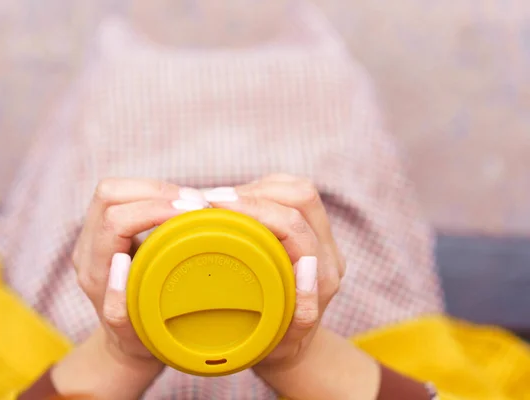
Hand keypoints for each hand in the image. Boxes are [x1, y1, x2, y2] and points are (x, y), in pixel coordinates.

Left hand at [57, 178, 207, 396]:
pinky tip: (177, 204)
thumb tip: (119, 263)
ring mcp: (92, 234)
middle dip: (155, 190)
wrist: (124, 340)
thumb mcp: (131, 332)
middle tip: (195, 203)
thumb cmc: (135, 338)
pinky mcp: (105, 226)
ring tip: (190, 201)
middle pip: (108, 192)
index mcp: (92, 271)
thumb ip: (119, 306)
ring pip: (114, 188)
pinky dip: (154, 193)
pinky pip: (124, 195)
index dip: (152, 209)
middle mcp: (86, 248)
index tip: (190, 213)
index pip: (114, 221)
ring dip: (155, 188)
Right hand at [203, 174, 345, 372]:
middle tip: (212, 199)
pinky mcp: (307, 227)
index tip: (217, 208)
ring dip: (257, 187)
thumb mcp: (281, 343)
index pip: (296, 226)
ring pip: (297, 188)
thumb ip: (294, 315)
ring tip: (220, 198)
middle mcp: (328, 252)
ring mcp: (321, 237)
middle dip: (254, 192)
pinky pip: (289, 193)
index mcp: (323, 276)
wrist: (293, 346)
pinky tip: (236, 200)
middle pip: (302, 196)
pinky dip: (261, 190)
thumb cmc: (279, 346)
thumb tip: (296, 272)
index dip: (256, 210)